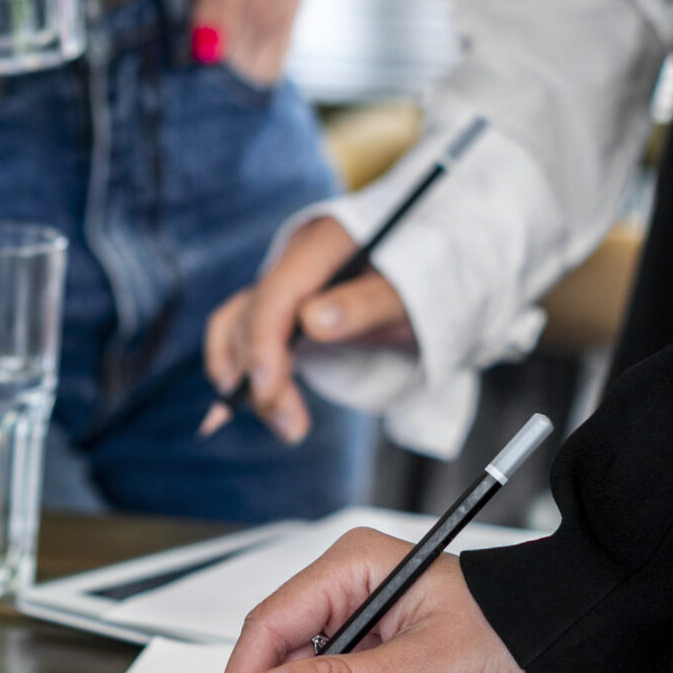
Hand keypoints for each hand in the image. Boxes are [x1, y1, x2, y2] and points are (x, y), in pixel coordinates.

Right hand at [201, 215, 414, 440]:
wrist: (433, 280)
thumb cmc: (425, 286)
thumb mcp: (406, 299)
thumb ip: (364, 305)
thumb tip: (312, 320)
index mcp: (324, 243)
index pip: (276, 294)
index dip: (264, 344)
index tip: (268, 393)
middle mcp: (294, 257)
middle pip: (255, 316)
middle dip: (263, 376)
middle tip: (293, 429)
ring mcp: (284, 280)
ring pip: (240, 326)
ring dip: (246, 377)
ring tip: (283, 424)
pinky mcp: (282, 305)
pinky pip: (243, 330)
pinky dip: (239, 364)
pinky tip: (251, 398)